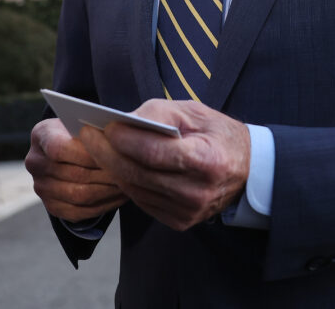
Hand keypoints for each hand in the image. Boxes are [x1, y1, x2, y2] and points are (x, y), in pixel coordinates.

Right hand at [24, 117, 127, 222]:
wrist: (66, 150)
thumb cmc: (81, 131)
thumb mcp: (82, 121)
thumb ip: (94, 129)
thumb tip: (118, 138)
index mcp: (41, 135)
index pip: (59, 148)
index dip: (88, 153)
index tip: (114, 153)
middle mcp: (35, 163)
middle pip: (74, 175)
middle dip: (106, 174)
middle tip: (131, 173)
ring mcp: (42, 187)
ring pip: (80, 196)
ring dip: (108, 192)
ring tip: (130, 185)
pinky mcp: (52, 207)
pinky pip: (81, 212)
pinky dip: (105, 206)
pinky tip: (120, 196)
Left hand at [78, 99, 249, 230]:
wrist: (246, 170)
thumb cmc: (215, 134)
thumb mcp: (193, 112)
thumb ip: (158, 114)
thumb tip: (122, 121)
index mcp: (207, 161)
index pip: (154, 153)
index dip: (125, 140)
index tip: (104, 125)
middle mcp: (198, 192)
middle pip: (138, 174)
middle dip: (107, 153)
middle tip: (87, 134)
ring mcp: (188, 212)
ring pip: (135, 189)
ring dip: (112, 167)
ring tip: (96, 147)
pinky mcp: (180, 221)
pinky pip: (142, 201)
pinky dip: (126, 182)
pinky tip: (117, 164)